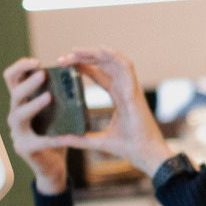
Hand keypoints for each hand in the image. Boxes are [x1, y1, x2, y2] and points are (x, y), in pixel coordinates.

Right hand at [3, 57, 70, 193]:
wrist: (52, 167)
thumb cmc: (54, 134)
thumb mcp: (55, 112)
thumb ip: (58, 95)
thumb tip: (73, 72)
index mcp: (21, 103)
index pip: (11, 79)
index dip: (20, 67)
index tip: (36, 61)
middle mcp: (15, 116)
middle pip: (14, 94)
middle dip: (28, 83)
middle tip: (43, 74)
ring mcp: (18, 133)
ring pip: (19, 114)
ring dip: (34, 104)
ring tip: (49, 97)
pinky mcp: (25, 149)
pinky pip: (39, 141)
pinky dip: (52, 138)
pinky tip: (64, 137)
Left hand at [57, 46, 174, 175]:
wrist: (146, 155)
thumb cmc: (130, 147)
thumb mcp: (98, 141)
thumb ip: (80, 139)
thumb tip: (59, 139)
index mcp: (117, 97)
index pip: (98, 74)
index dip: (83, 67)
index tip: (64, 64)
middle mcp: (124, 89)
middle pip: (104, 65)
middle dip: (84, 57)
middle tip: (64, 57)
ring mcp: (130, 89)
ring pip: (114, 62)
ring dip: (95, 54)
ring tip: (76, 50)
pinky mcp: (135, 92)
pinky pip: (127, 68)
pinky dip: (116, 57)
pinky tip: (102, 49)